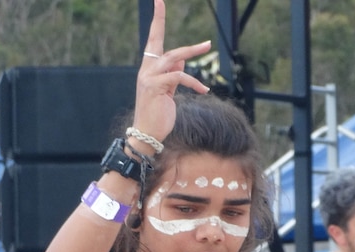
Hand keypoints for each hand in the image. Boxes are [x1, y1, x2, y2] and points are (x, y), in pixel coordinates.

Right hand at [133, 0, 211, 146]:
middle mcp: (146, 70)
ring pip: (174, 57)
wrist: (146, 135)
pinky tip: (203, 90)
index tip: (159, 2)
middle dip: (178, 36)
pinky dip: (193, 82)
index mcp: (148, 69)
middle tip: (204, 40)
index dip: (157, 21)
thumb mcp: (168, 93)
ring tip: (207, 46)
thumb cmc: (158, 116)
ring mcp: (149, 78)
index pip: (153, 41)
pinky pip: (179, 77)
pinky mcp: (156, 87)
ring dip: (192, 51)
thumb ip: (174, 75)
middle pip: (164, 45)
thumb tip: (183, 59)